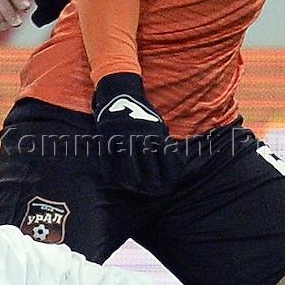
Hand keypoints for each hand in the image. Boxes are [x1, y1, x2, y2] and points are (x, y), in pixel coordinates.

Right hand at [92, 72, 182, 194]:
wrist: (120, 93)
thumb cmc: (142, 113)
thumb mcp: (157, 124)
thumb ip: (163, 142)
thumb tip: (176, 165)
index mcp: (155, 132)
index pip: (165, 158)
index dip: (168, 174)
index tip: (169, 186)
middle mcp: (141, 136)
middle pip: (147, 164)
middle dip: (151, 181)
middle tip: (152, 192)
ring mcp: (123, 136)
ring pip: (128, 164)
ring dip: (131, 180)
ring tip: (133, 188)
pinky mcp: (108, 136)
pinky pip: (108, 158)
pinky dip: (110, 171)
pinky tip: (113, 180)